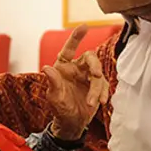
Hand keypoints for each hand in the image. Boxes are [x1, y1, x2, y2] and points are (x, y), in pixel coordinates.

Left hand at [42, 25, 109, 139]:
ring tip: (91, 102)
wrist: (72, 123)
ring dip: (97, 88)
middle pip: (90, 58)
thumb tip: (46, 68)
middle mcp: (77, 69)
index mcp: (64, 67)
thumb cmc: (60, 109)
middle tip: (96, 75)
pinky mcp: (97, 86)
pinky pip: (104, 85)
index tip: (84, 26)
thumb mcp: (54, 97)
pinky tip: (101, 102)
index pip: (70, 48)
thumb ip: (52, 83)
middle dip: (94, 65)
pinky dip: (103, 93)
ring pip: (98, 75)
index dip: (76, 37)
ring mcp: (88, 77)